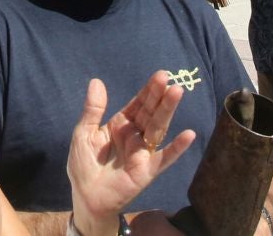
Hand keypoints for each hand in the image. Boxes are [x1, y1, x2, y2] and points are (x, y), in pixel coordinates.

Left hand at [67, 74, 196, 234]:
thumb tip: (96, 81)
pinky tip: (188, 135)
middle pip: (150, 112)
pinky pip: (164, 158)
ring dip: (167, 111)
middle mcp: (135, 135)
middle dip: (158, 96)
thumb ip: (93, 109)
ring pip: (157, 128)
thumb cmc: (84, 165)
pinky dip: (176, 148)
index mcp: (121, 125)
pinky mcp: (146, 170)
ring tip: (177, 92)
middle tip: (168, 78)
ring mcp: (142, 152)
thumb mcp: (83, 133)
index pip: (138, 104)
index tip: (160, 75)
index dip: (148, 90)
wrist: (85, 197)